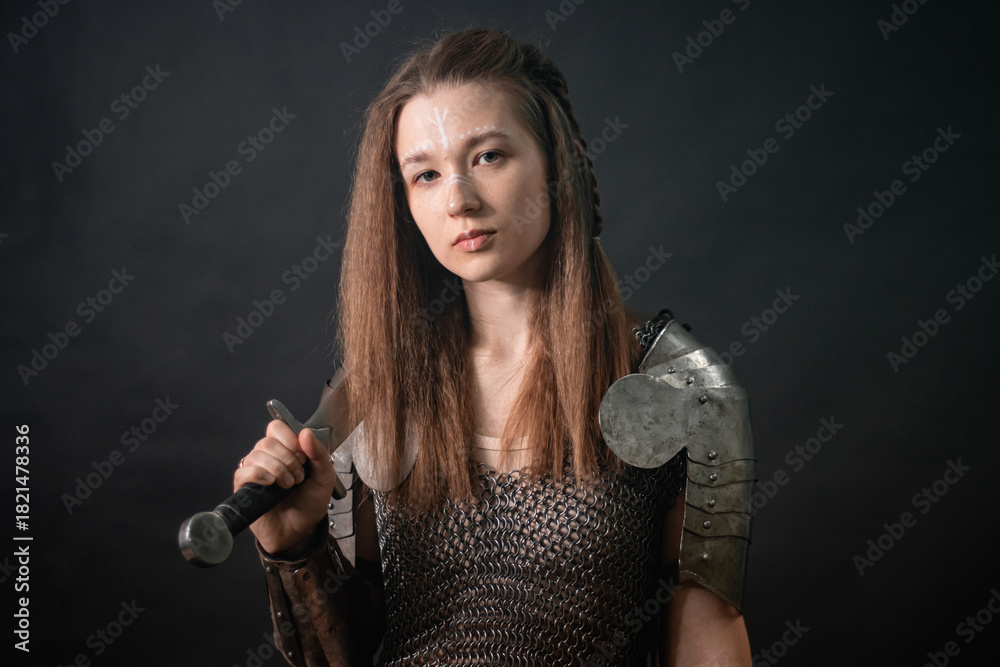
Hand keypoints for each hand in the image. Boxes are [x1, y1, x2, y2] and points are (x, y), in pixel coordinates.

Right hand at [233, 420, 338, 555]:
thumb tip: (305, 432)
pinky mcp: (244, 487)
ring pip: (257, 454)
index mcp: (285, 450)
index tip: (303, 456)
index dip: (289, 438)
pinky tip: (271, 484)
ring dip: (278, 469)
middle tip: (298, 477)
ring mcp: (254, 471)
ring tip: (288, 485)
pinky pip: (244, 471)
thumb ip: (319, 454)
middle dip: (288, 459)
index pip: (277, 427)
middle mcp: (267, 457)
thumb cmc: (309, 504)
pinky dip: (260, 475)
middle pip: (267, 441)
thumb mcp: (324, 478)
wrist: (300, 531)